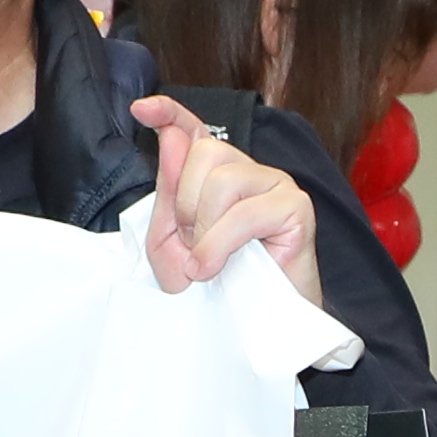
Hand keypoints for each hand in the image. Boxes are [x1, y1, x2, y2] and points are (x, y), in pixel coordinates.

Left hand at [130, 94, 311, 294]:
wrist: (258, 327)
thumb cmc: (220, 286)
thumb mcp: (174, 244)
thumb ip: (168, 194)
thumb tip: (171, 137)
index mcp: (218, 175)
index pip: (194, 130)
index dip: (170, 113)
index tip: (141, 110)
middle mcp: (249, 171)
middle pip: (205, 152)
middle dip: (185, 203)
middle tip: (192, 246)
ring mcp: (276, 185)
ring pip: (223, 179)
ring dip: (203, 229)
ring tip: (206, 262)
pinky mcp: (295, 208)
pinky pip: (244, 212)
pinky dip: (219, 244)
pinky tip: (213, 268)